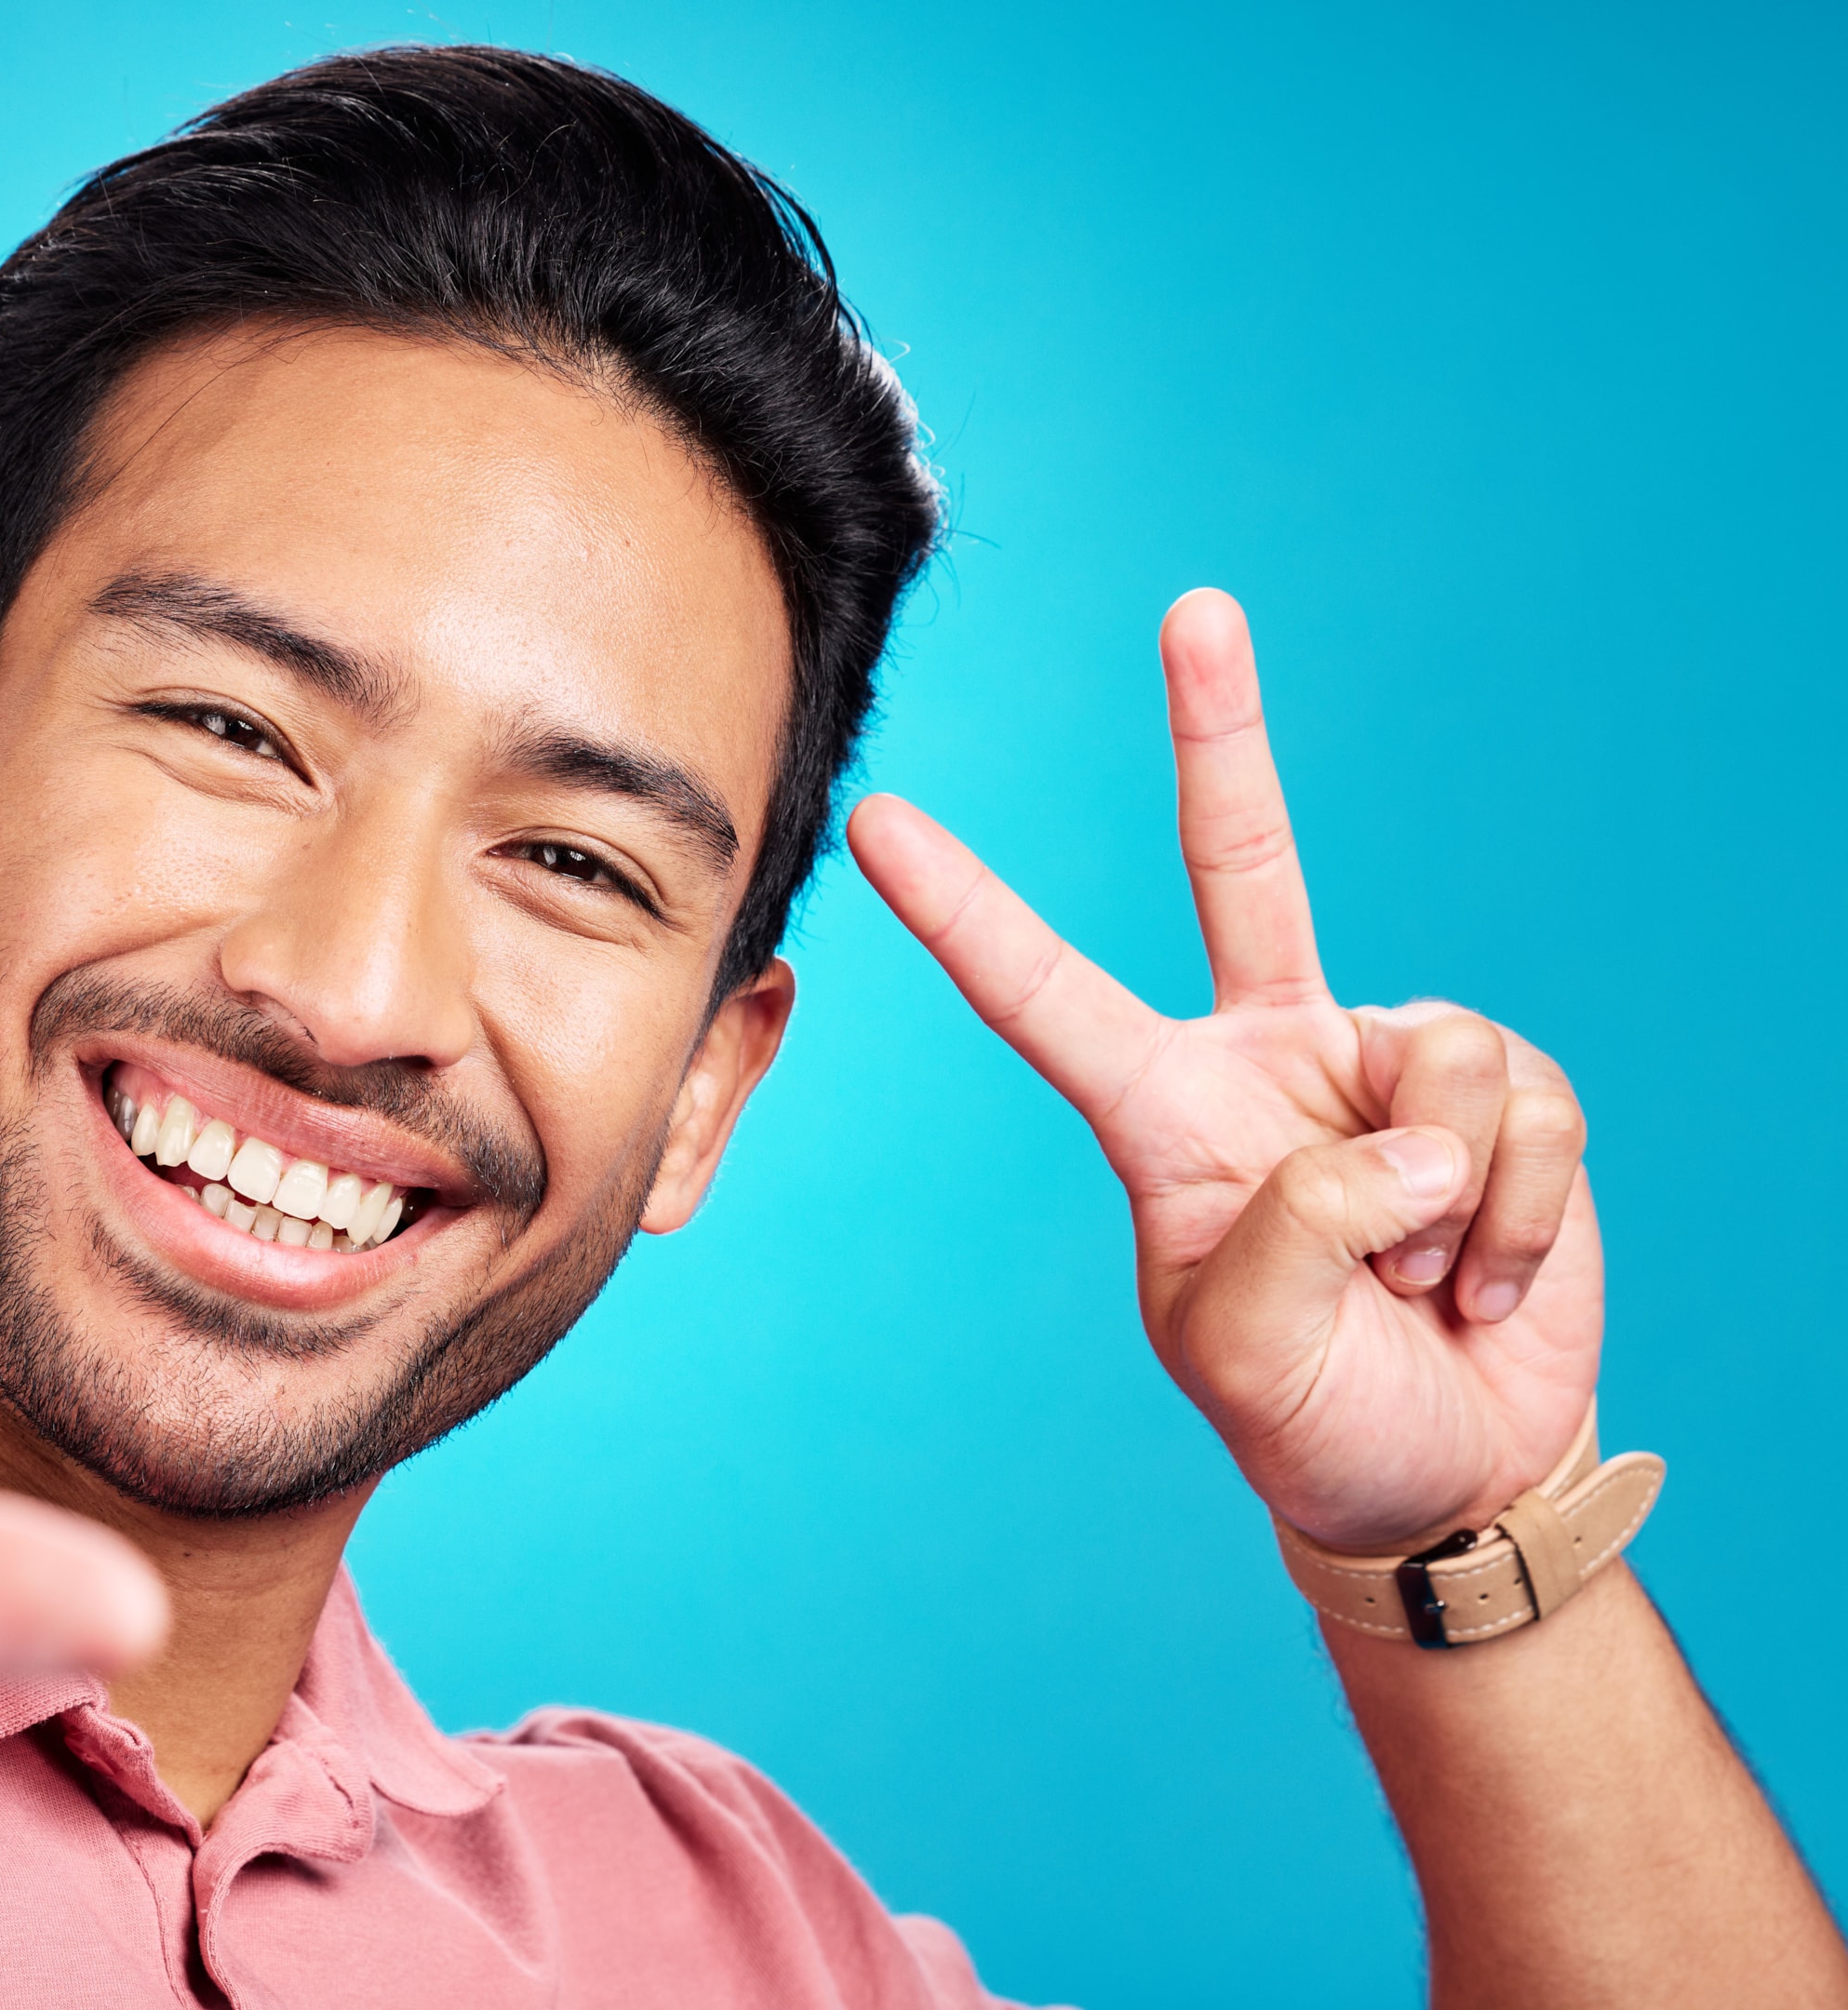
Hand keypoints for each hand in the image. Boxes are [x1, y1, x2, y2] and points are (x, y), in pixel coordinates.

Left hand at [850, 590, 1599, 1551]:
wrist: (1450, 1473)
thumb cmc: (1315, 1416)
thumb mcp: (1245, 1353)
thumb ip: (1288, 1239)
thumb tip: (1396, 1136)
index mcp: (1162, 1112)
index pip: (1045, 993)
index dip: (965, 909)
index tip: (879, 821)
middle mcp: (1266, 1055)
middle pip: (1241, 863)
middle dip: (1222, 732)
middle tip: (1195, 608)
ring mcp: (1386, 1063)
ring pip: (1439, 1058)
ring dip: (1450, 1205)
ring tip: (1423, 1286)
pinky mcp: (1503, 1092)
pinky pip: (1530, 1114)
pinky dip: (1523, 1218)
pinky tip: (1488, 1278)